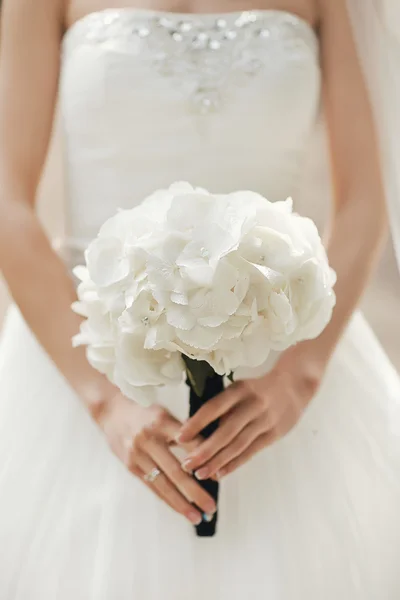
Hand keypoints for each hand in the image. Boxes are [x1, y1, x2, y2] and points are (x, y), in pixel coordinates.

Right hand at [97, 393, 216, 524]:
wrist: (112, 412)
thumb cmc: (147, 413)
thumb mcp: (166, 414)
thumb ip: (185, 431)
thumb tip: (211, 452)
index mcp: (162, 421)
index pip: (188, 442)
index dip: (204, 459)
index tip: (219, 475)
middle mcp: (149, 438)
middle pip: (176, 470)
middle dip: (195, 492)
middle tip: (212, 508)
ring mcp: (138, 453)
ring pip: (163, 483)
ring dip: (181, 503)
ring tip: (197, 517)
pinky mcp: (130, 465)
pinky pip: (152, 486)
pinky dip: (167, 499)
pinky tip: (179, 510)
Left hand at [177, 360, 319, 479]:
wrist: (294, 384)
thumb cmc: (256, 389)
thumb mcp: (239, 389)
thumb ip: (222, 407)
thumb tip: (195, 431)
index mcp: (239, 390)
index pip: (213, 408)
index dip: (196, 424)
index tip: (179, 438)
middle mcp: (252, 405)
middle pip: (226, 431)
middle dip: (204, 450)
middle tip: (186, 465)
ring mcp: (265, 420)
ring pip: (238, 445)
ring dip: (218, 462)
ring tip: (200, 474)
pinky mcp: (274, 434)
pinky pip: (251, 452)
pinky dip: (234, 464)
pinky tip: (220, 473)